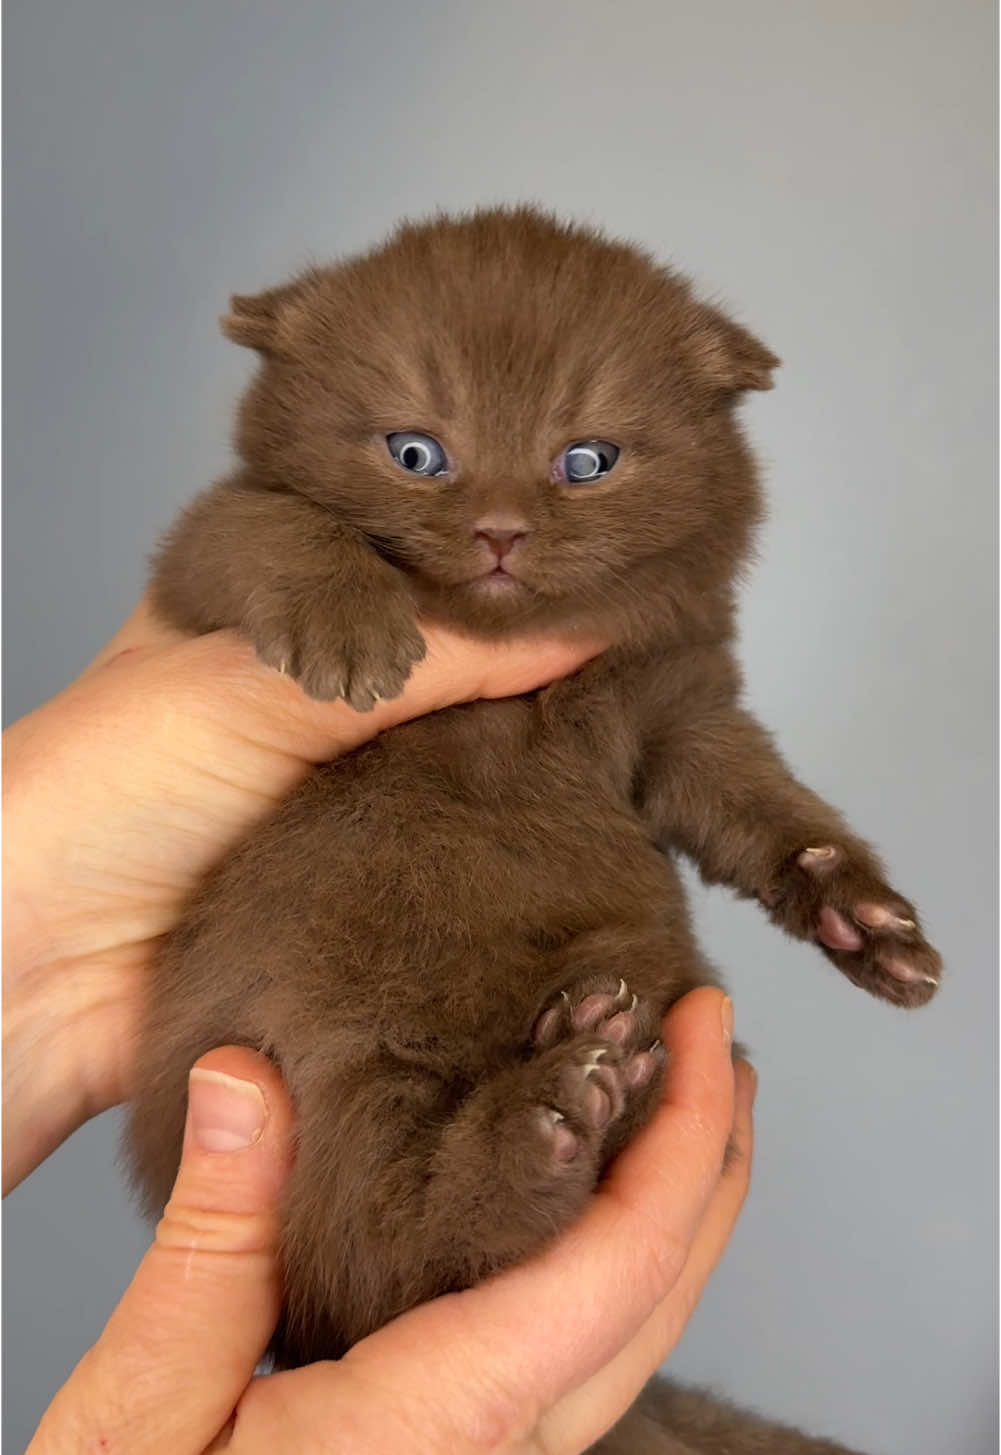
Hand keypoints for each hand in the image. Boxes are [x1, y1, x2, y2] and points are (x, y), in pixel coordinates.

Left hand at [2, 598, 601, 1189]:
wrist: (38, 969)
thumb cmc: (105, 786)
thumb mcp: (261, 683)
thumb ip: (419, 657)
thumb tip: (579, 627)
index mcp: (303, 618)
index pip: (434, 579)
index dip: (515, 575)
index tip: (621, 568)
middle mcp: (347, 705)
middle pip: (477, 681)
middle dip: (555, 676)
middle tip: (667, 665)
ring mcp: (373, 801)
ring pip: (490, 776)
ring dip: (555, 774)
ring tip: (659, 744)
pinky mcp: (389, 895)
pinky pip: (478, 871)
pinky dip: (530, 858)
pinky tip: (602, 835)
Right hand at [30, 988, 753, 1454]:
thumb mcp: (143, 1407)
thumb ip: (211, 1241)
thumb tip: (245, 1078)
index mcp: (435, 1429)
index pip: (615, 1266)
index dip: (679, 1136)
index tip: (692, 1027)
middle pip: (659, 1295)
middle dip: (708, 1153)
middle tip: (709, 1034)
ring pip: (633, 1328)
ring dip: (675, 1202)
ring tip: (675, 1093)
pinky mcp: (465, 1454)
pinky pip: (581, 1347)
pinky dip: (614, 1249)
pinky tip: (584, 1195)